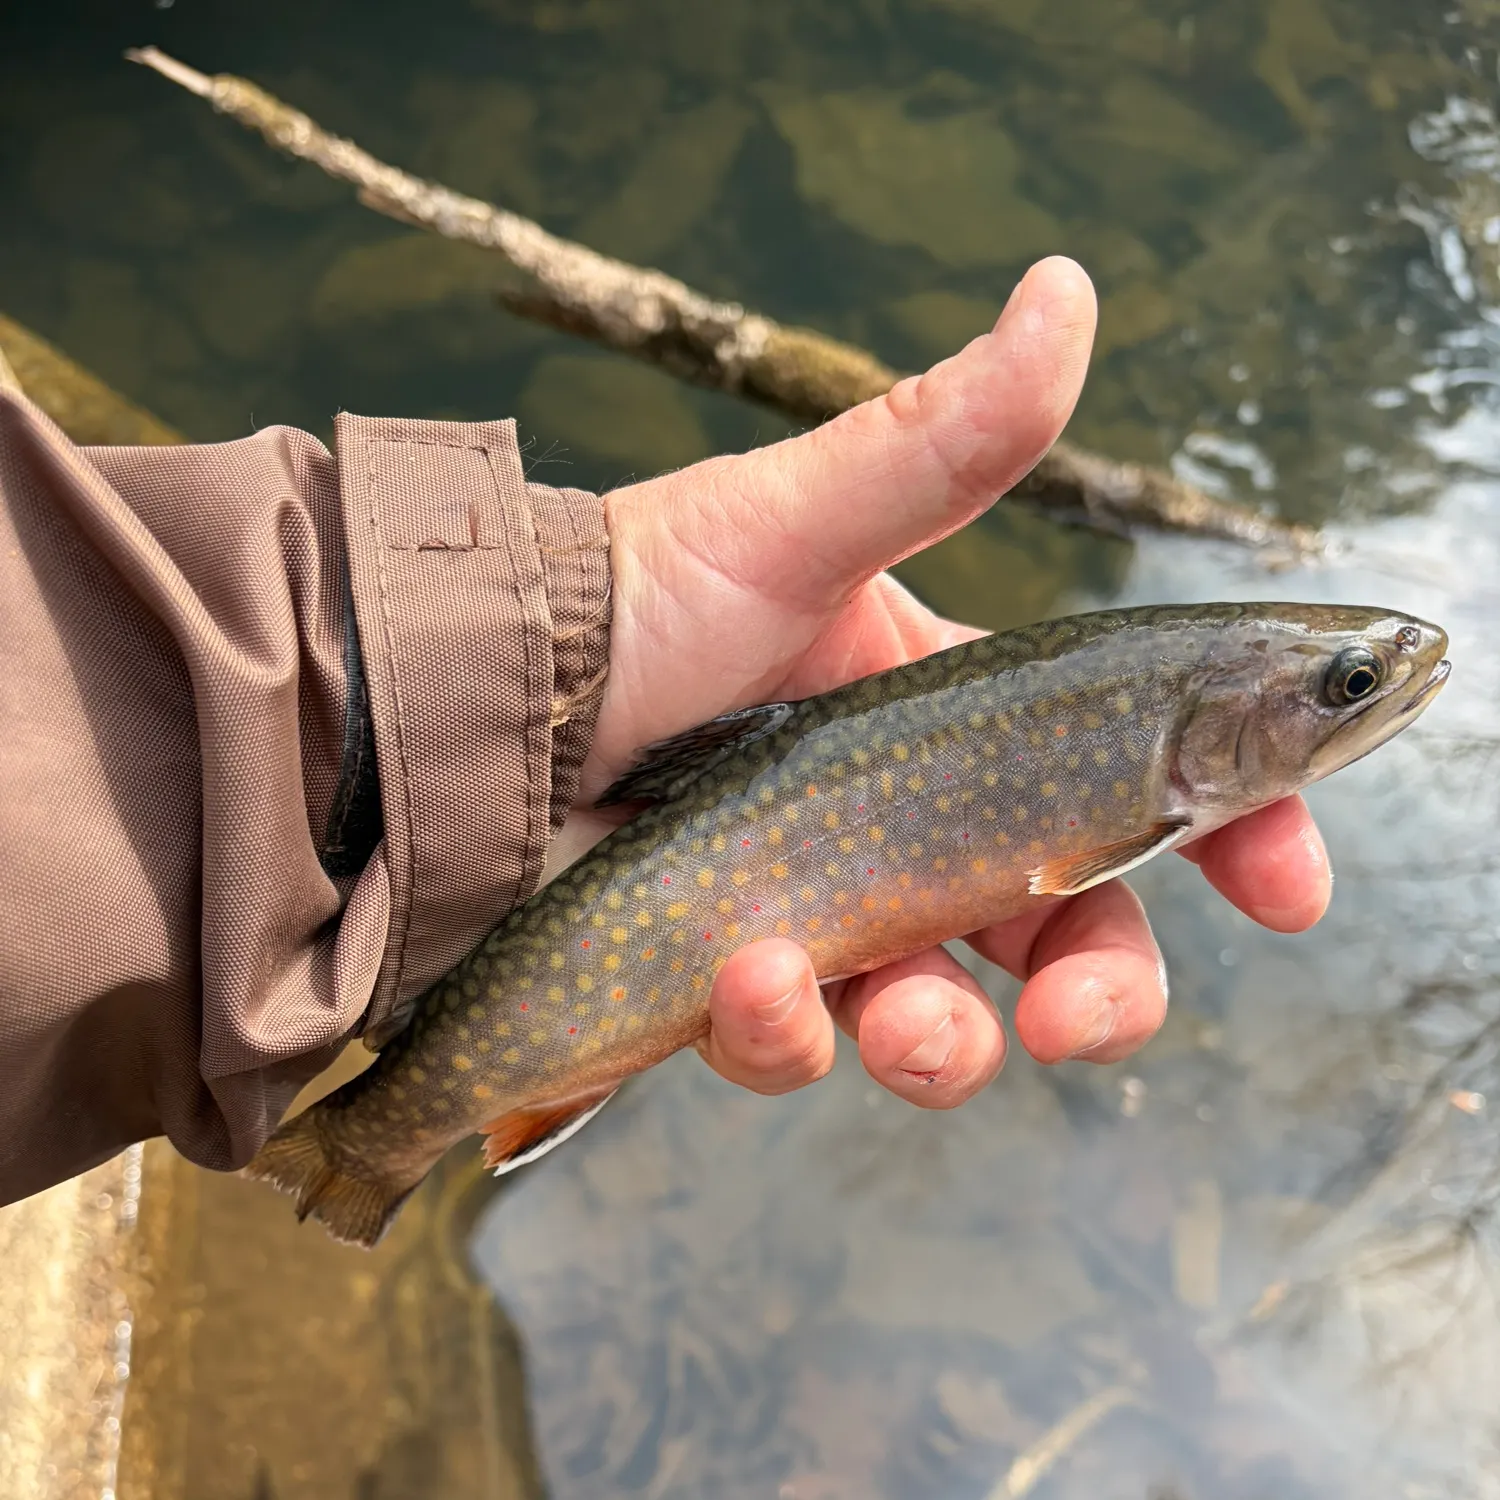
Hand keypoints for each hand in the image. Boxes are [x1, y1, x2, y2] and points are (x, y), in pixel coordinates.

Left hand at [550, 257, 1329, 1107]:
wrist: (463, 703)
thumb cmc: (625, 600)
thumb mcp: (792, 525)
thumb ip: (939, 445)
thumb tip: (1064, 290)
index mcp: (944, 719)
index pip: (1120, 789)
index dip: (1220, 839)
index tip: (1286, 887)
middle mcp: (898, 830)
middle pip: (1055, 941)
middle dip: (1100, 994)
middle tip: (1080, 1017)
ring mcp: (817, 921)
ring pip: (936, 1026)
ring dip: (937, 1044)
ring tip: (887, 1017)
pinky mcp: (727, 991)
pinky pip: (793, 1051)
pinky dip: (783, 1036)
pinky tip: (744, 980)